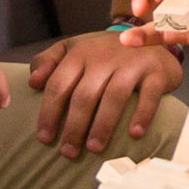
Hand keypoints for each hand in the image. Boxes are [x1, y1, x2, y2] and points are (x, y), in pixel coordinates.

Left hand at [24, 26, 178, 157]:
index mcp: (80, 54)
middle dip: (74, 127)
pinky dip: (142, 115)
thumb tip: (32, 81)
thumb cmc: (105, 51)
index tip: (45, 138)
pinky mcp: (156, 73)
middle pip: (84, 96)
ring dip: (102, 126)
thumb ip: (49, 61)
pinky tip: (134, 134)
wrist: (150, 36)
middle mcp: (104, 57)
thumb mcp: (75, 48)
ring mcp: (131, 64)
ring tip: (94, 149)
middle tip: (68, 152)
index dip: (49, 113)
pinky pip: (149, 96)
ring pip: (114, 97)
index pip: (59, 85)